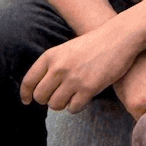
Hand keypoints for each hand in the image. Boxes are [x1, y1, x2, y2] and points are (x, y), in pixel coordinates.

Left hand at [19, 25, 136, 112]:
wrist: (119, 38)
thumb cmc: (94, 44)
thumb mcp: (66, 49)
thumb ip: (53, 65)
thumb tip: (40, 90)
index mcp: (51, 56)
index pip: (29, 81)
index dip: (26, 94)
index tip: (28, 101)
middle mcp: (59, 68)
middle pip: (41, 97)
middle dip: (47, 100)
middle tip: (57, 97)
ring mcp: (73, 78)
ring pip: (55, 105)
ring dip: (62, 104)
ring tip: (72, 96)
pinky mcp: (89, 88)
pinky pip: (73, 108)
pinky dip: (76, 106)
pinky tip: (82, 98)